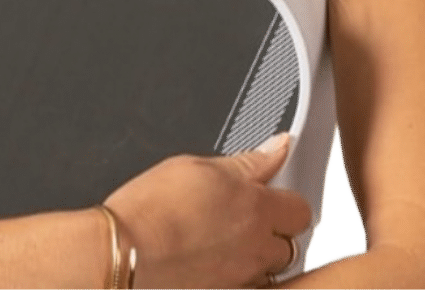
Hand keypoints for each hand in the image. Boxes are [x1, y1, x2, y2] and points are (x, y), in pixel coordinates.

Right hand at [102, 132, 310, 288]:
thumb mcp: (197, 166)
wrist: (124, 253)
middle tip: (242, 216)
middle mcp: (255, 249)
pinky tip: (209, 262)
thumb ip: (246, 162)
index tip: (268, 190)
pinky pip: (245, 287)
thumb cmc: (152, 209)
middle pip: (290, 244)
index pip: (299, 207)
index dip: (285, 198)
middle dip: (274, 231)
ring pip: (269, 271)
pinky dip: (235, 277)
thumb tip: (276, 148)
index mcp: (255, 209)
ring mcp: (240, 280)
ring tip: (222, 241)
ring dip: (256, 257)